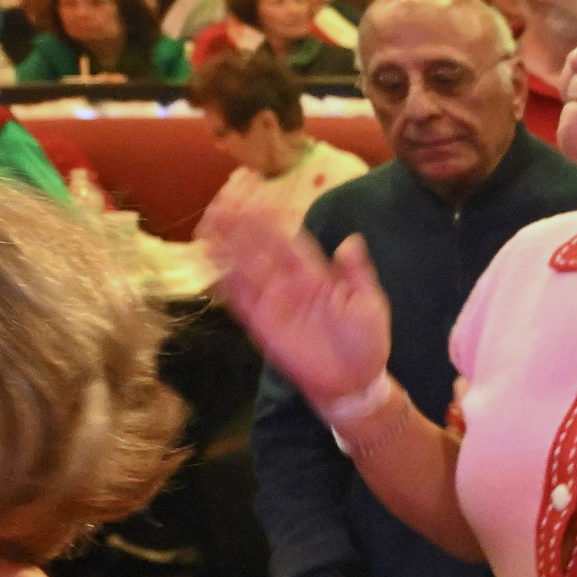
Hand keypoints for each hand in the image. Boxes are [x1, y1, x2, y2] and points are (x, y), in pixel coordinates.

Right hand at [197, 187, 396, 417]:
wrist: (354, 382)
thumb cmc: (366, 341)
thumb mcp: (369, 303)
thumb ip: (356, 273)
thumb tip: (351, 239)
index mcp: (314, 272)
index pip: (286, 237)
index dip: (269, 216)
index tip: (253, 193)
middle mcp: (288, 282)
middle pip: (258, 247)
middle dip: (240, 225)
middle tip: (220, 200)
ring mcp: (273, 302)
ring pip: (244, 268)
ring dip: (226, 247)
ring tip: (207, 223)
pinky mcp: (262, 325)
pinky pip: (239, 300)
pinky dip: (224, 283)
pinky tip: (209, 263)